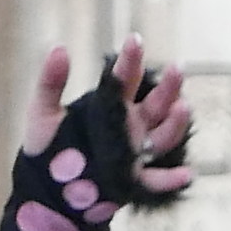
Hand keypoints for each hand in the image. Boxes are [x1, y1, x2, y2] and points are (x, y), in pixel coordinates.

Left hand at [22, 36, 193, 195]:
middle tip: (178, 68)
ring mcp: (135, 152)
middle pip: (156, 104)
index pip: (125, 79)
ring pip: (163, 136)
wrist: (48, 190)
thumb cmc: (49, 149)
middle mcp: (130, 127)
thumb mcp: (43, 112)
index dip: (131, 60)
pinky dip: (173, 179)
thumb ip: (50, 82)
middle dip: (169, 87)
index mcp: (111, 107)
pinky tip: (187, 174)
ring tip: (183, 107)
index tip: (135, 40)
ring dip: (176, 123)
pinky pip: (157, 180)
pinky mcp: (133, 180)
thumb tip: (60, 47)